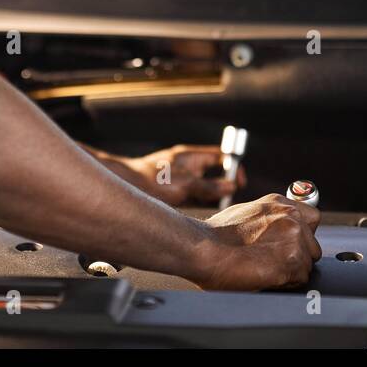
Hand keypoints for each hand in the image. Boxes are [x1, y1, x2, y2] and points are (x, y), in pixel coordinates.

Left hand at [121, 144, 246, 206]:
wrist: (127, 185)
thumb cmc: (154, 181)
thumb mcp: (186, 185)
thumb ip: (210, 187)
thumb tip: (232, 187)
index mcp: (193, 156)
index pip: (222, 156)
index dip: (234, 167)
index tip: (239, 182)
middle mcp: (188, 164)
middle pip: (215, 171)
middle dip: (223, 184)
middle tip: (228, 198)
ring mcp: (181, 176)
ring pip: (204, 185)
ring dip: (211, 195)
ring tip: (214, 207)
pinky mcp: (174, 189)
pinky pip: (193, 194)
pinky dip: (199, 201)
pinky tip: (198, 211)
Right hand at [188, 193, 321, 290]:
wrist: (202, 248)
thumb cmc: (215, 234)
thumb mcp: (247, 212)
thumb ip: (271, 218)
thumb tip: (278, 229)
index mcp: (279, 203)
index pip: (312, 218)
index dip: (302, 235)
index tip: (288, 244)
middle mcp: (290, 217)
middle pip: (313, 245)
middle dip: (297, 255)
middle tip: (271, 260)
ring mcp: (293, 238)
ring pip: (308, 263)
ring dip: (292, 270)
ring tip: (265, 267)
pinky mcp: (291, 261)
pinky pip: (301, 279)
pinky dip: (286, 282)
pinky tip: (265, 275)